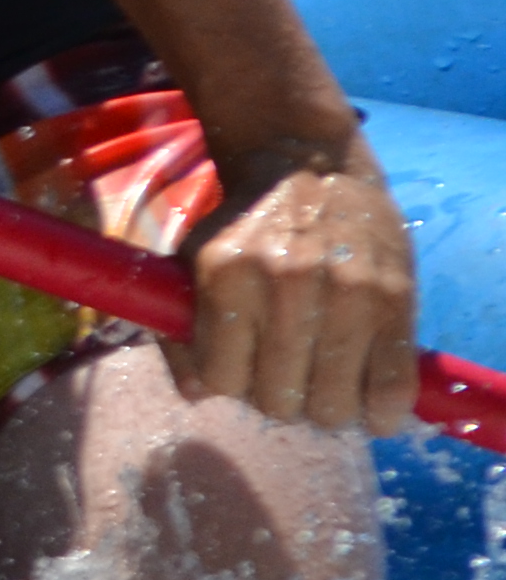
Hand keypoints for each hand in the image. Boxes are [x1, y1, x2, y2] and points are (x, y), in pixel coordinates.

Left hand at [181, 137, 417, 434]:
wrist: (310, 168)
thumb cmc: (244, 225)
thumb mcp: (193, 260)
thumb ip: (183, 329)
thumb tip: (194, 394)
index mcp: (226, 277)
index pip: (221, 380)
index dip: (231, 383)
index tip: (244, 368)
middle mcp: (284, 286)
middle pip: (278, 401)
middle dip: (280, 398)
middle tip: (289, 373)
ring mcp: (345, 294)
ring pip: (331, 405)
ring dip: (327, 406)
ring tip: (327, 381)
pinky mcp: (396, 301)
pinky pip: (390, 389)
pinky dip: (380, 411)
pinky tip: (371, 401)